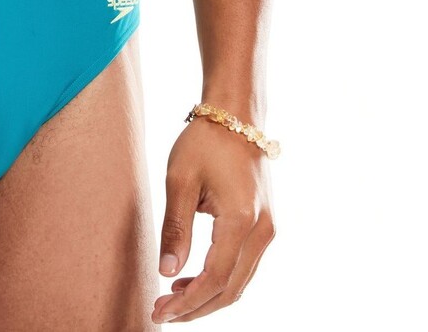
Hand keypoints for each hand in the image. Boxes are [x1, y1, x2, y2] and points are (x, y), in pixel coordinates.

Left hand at [152, 117, 276, 322]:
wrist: (236, 116)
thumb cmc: (204, 142)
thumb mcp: (180, 180)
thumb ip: (175, 228)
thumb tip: (167, 272)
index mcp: (241, 220)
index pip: (214, 278)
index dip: (187, 302)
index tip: (159, 312)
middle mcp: (262, 231)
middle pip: (231, 289)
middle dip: (196, 307)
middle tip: (162, 313)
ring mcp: (268, 230)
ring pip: (240, 282)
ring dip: (208, 296)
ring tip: (172, 298)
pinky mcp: (264, 226)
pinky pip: (244, 266)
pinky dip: (220, 280)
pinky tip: (192, 279)